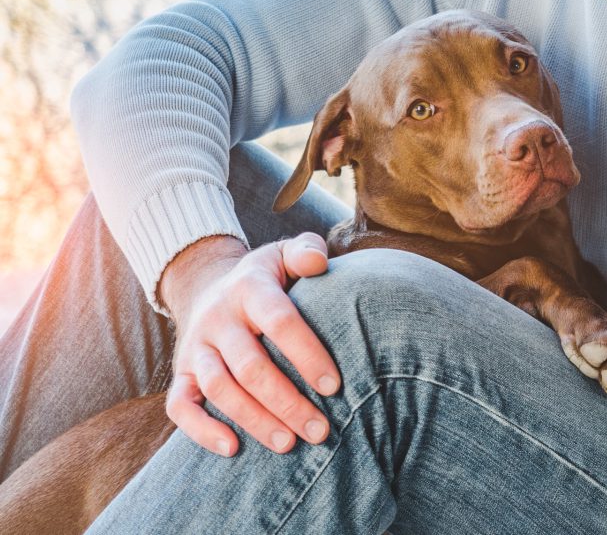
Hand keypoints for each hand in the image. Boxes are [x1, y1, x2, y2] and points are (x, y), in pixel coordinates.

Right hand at [159, 233, 339, 456]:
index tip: (333, 386)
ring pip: (219, 388)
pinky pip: (179, 406)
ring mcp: (196, 347)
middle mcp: (218, 318)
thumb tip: (318, 262)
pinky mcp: (180, 373)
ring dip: (254, 420)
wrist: (207, 285)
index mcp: (250, 288)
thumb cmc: (265, 278)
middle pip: (250, 365)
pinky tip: (233, 449)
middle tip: (320, 429)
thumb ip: (306, 250)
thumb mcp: (283, 253)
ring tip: (289, 444)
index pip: (279, 321)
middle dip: (287, 401)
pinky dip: (201, 430)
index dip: (306, 353)